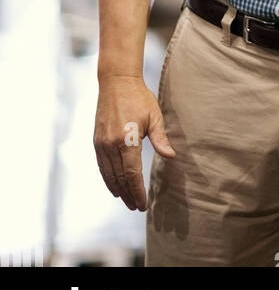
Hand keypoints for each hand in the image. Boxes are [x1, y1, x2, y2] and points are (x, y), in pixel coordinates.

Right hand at [93, 75, 176, 210]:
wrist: (116, 81)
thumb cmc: (139, 97)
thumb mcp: (154, 116)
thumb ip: (160, 138)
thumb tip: (171, 156)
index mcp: (127, 139)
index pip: (132, 174)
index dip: (137, 191)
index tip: (143, 204)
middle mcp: (111, 144)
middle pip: (119, 178)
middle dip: (128, 194)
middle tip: (136, 207)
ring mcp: (101, 143)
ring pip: (108, 174)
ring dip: (117, 190)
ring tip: (126, 201)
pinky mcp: (96, 141)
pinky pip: (101, 166)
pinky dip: (107, 179)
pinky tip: (114, 186)